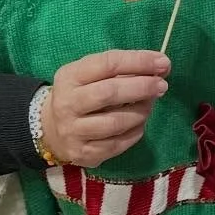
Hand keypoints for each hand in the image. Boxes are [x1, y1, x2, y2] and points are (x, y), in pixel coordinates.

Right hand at [42, 50, 169, 167]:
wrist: (51, 128)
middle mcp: (67, 104)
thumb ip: (123, 68)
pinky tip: (139, 123)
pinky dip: (135, 132)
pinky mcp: (83, 153)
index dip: (139, 61)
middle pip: (109, 93)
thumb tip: (162, 66)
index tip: (163, 63)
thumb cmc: (81, 93)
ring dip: (140, 111)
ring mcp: (73, 131)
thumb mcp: (91, 74)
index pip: (107, 64)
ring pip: (115, 122)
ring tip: (150, 104)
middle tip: (161, 85)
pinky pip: (117, 144)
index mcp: (70, 76)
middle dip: (142, 87)